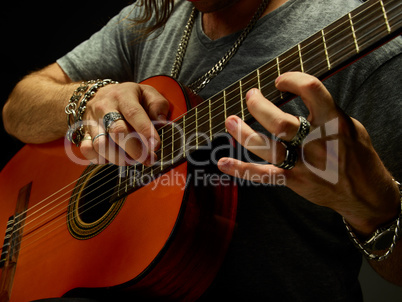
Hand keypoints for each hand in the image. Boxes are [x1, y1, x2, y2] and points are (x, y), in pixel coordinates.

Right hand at [79, 82, 168, 165]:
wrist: (96, 96)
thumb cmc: (128, 98)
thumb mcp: (146, 93)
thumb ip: (158, 105)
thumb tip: (162, 122)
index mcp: (123, 96)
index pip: (133, 113)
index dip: (145, 130)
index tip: (155, 145)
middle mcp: (105, 108)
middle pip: (117, 131)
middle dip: (135, 149)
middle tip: (148, 159)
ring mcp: (92, 122)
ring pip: (101, 144)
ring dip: (118, 157)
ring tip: (131, 160)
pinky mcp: (84, 134)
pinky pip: (87, 150)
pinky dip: (100, 159)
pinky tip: (112, 158)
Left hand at [217, 72, 399, 235]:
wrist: (365, 193)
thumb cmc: (358, 156)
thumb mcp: (352, 127)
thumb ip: (327, 112)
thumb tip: (302, 95)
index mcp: (334, 122)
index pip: (311, 90)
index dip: (292, 79)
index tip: (280, 80)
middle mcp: (315, 143)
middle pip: (279, 122)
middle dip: (259, 106)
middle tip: (251, 95)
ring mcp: (302, 164)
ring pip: (267, 147)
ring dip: (244, 134)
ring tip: (230, 121)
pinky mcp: (293, 181)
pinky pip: (264, 175)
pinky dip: (241, 170)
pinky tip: (223, 163)